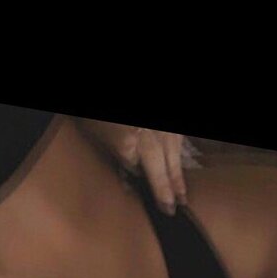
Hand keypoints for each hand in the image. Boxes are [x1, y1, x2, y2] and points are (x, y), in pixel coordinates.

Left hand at [74, 118, 202, 215]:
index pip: (136, 168)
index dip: (140, 182)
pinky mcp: (171, 126)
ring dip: (177, 175)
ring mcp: (163, 129)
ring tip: (182, 195)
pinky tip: (180, 162)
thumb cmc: (96, 113)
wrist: (117, 67)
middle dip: (165, 189)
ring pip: (173, 152)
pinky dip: (179, 152)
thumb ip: (110, 146)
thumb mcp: (94, 129)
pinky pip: (177, 138)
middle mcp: (149, 135)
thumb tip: (125, 167)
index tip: (144, 196)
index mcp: (128, 141)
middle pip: (159, 166)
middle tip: (173, 210)